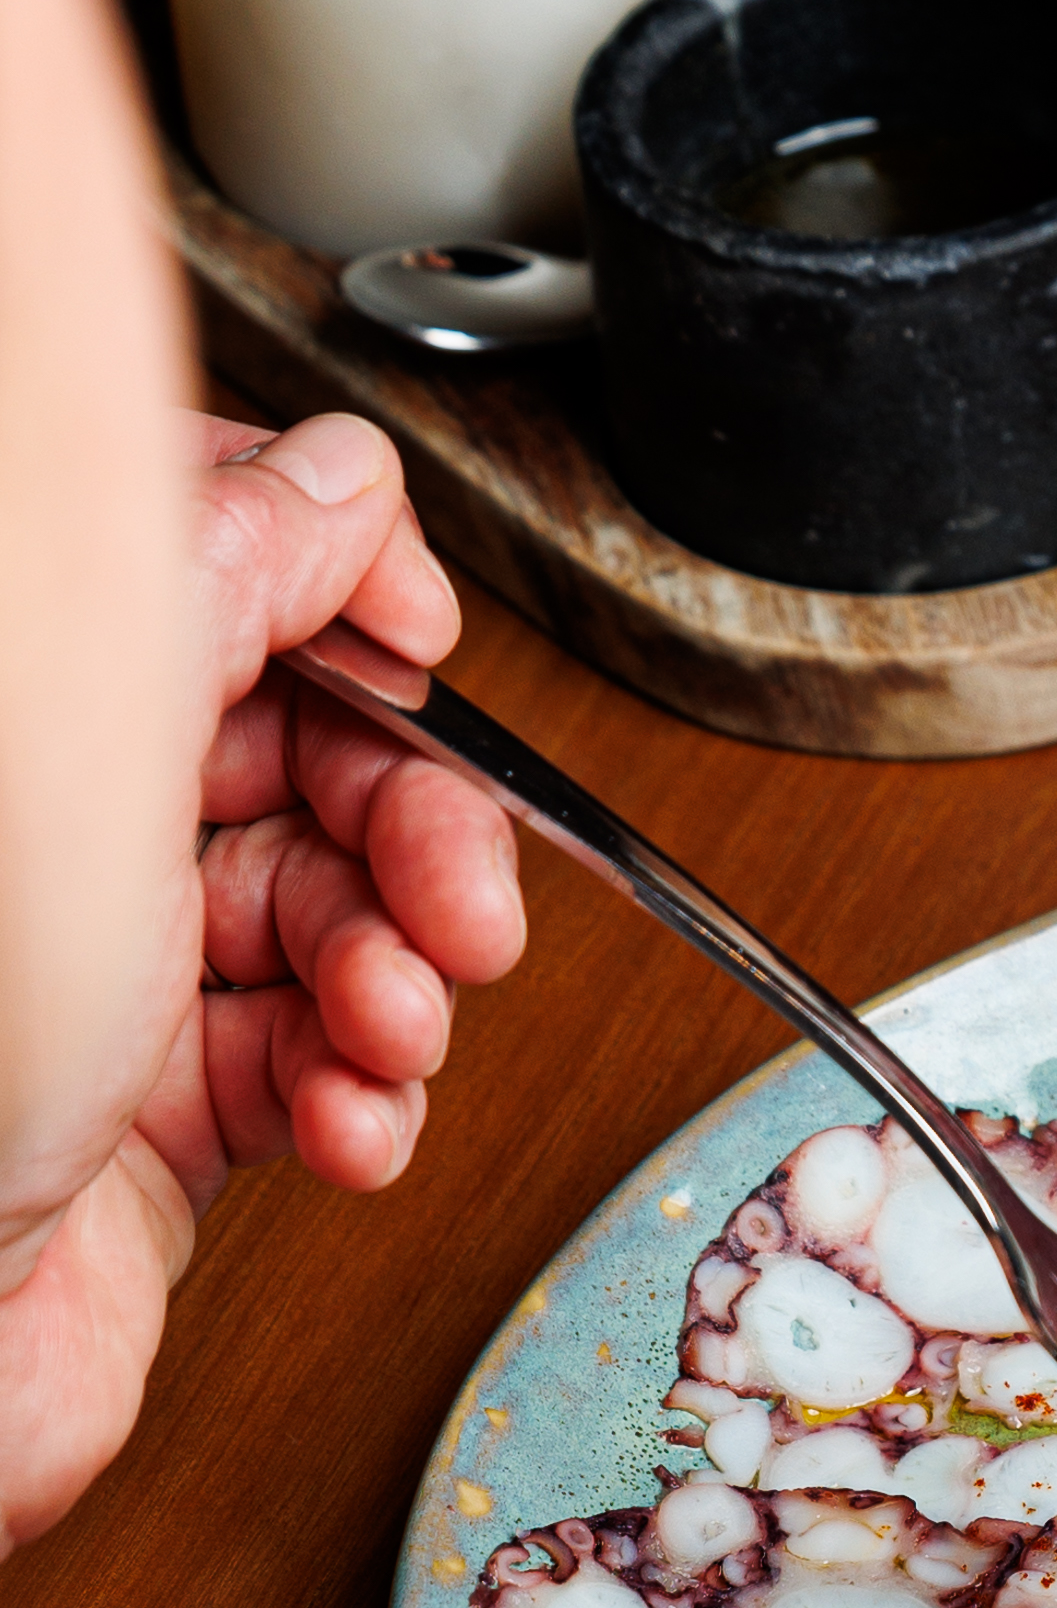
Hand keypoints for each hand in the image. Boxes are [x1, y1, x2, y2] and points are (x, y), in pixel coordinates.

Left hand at [0, 412, 526, 1551]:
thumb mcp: (98, 728)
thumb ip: (227, 572)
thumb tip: (341, 484)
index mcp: (42, 702)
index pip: (208, 564)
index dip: (339, 589)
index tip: (419, 642)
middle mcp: (60, 831)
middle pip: (308, 758)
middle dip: (423, 827)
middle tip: (462, 894)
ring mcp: (107, 981)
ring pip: (334, 920)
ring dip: (405, 979)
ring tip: (388, 1028)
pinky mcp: (151, 1123)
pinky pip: (314, 1072)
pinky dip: (366, 1100)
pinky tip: (347, 1119)